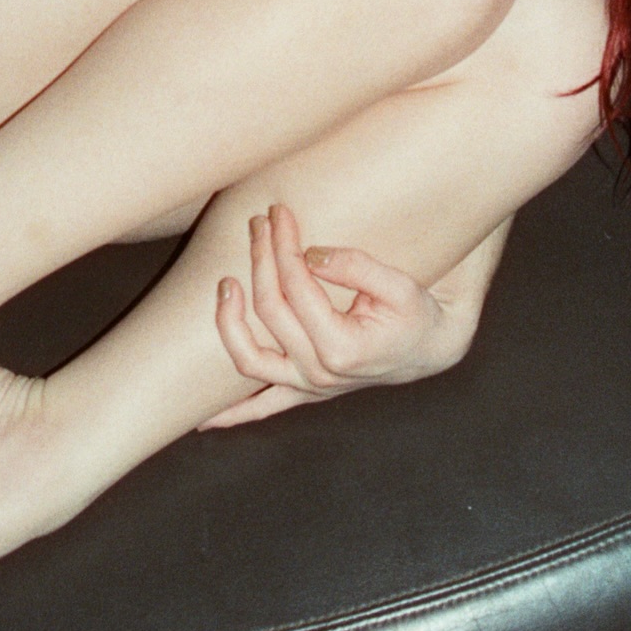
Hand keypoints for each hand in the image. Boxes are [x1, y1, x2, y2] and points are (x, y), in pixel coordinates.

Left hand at [201, 203, 475, 428]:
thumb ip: (356, 267)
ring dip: (229, 322)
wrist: (428, 349)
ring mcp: (309, 386)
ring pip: (250, 360)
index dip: (284, 245)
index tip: (280, 212)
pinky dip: (233, 414)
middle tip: (259, 222)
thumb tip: (311, 254)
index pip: (297, 287)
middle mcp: (320, 373)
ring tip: (223, 283)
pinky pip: (262, 407)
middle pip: (271, 309)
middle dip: (262, 258)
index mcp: (343, 347)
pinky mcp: (304, 391)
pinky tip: (202, 419)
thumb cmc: (415, 313)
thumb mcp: (399, 285)